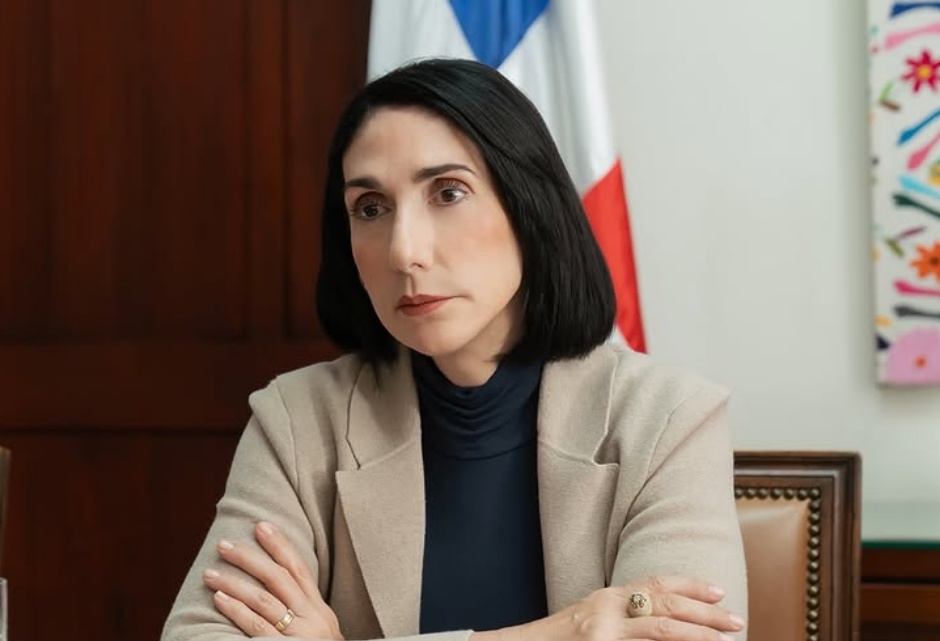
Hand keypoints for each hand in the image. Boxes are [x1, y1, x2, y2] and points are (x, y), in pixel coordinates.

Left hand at [203, 521, 343, 638]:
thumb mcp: (321, 633)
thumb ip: (303, 613)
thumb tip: (277, 590)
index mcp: (321, 611)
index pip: (299, 570)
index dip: (280, 545)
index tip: (261, 525)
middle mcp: (314, 619)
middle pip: (279, 579)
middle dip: (250, 557)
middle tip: (224, 544)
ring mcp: (300, 635)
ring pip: (264, 600)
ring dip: (234, 583)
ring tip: (210, 573)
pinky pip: (257, 626)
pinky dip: (236, 609)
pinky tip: (219, 599)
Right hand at [476, 576, 744, 640]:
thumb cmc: (559, 639)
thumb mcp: (593, 620)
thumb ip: (624, 616)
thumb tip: (665, 620)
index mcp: (607, 597)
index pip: (655, 584)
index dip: (690, 586)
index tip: (719, 591)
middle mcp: (606, 610)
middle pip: (664, 606)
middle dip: (704, 614)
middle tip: (734, 621)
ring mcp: (603, 634)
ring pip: (660, 631)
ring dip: (696, 635)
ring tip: (722, 639)